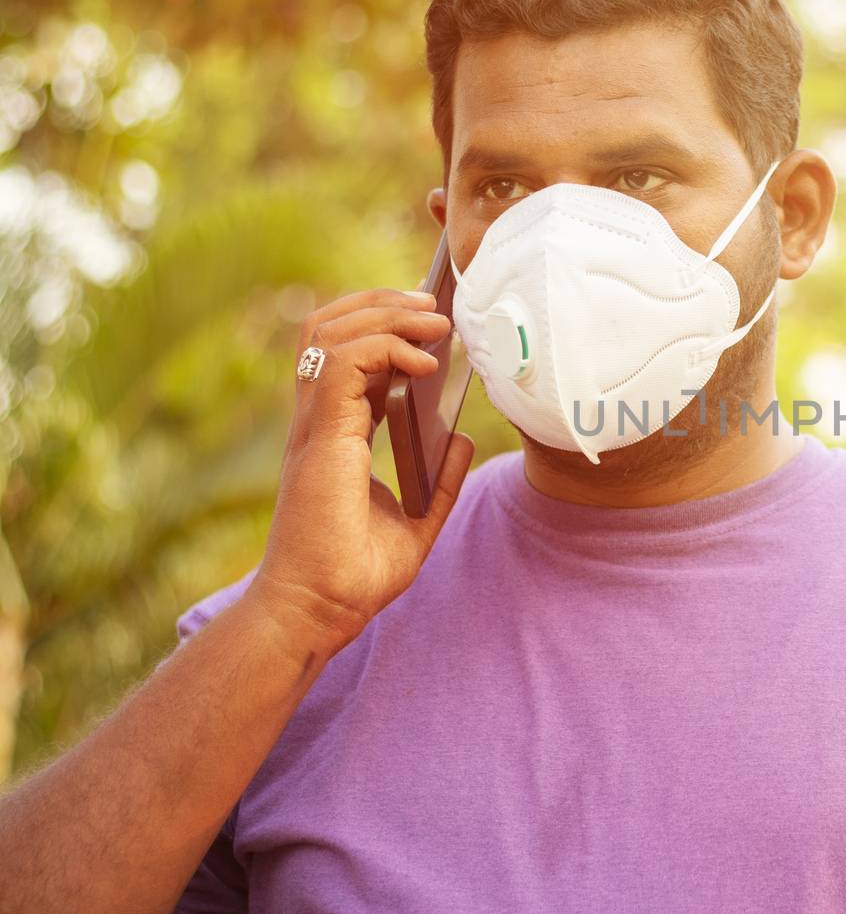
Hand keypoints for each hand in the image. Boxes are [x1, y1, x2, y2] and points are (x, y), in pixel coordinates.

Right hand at [250, 287, 474, 652]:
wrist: (319, 611)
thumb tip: (462, 440)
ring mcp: (313, 426)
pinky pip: (341, 365)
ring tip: (434, 321)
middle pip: (328, 327)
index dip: (382, 325)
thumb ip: (440, 481)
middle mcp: (317, 421)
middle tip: (434, 306)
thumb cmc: (352, 577)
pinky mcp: (321, 438)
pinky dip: (384, 349)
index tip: (431, 323)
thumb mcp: (416, 522)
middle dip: (382, 303)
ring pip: (329, 333)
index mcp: (333, 433)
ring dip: (384, 314)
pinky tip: (423, 364)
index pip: (343, 352)